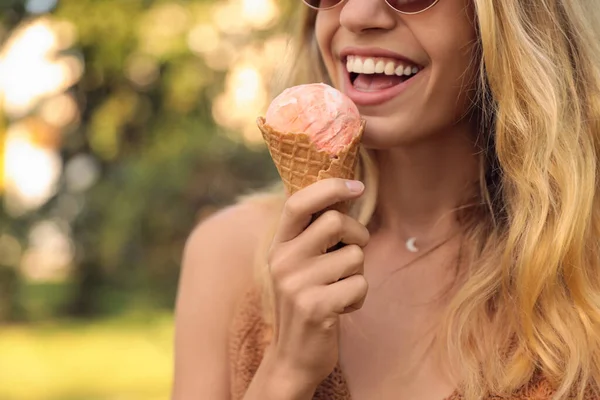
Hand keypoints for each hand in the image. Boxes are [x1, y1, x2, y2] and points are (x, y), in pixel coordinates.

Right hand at [266, 178, 369, 386]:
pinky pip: (359, 285)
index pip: (298, 202)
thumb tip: (347, 191)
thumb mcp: (300, 264)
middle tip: (352, 252)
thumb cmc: (306, 301)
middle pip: (335, 222)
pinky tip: (340, 309)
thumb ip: (315, 232)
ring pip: (354, 256)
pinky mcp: (315, 308)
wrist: (292, 357)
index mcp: (278, 245)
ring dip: (358, 273)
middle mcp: (282, 261)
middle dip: (357, 235)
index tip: (356, 185)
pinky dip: (358, 297)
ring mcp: (296, 285)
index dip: (329, 187)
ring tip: (339, 289)